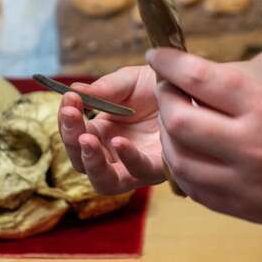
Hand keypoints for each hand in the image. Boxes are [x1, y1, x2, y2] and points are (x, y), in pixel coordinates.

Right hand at [58, 66, 164, 194]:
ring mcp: (135, 165)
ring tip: (86, 138)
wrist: (194, 88)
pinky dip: (127, 159)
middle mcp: (115, 153)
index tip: (68, 98)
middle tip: (70, 114)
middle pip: (82, 162)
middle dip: (71, 139)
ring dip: (90, 161)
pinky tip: (119, 141)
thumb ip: (104, 88)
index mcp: (104, 131)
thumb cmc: (160, 86)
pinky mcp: (159, 169)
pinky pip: (138, 172)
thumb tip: (75, 90)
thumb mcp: (129, 81)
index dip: (67, 120)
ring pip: (104, 180)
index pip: (75, 136)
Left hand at [148, 48, 261, 224]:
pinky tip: (188, 152)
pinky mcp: (244, 208)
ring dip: (169, 136)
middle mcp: (251, 147)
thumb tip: (197, 83)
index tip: (156, 55)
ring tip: (177, 121)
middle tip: (168, 88)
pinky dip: (183, 167)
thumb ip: (240, 88)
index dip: (169, 63)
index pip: (200, 78)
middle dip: (165, 98)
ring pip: (179, 160)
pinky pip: (194, 189)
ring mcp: (245, 184)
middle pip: (180, 121)